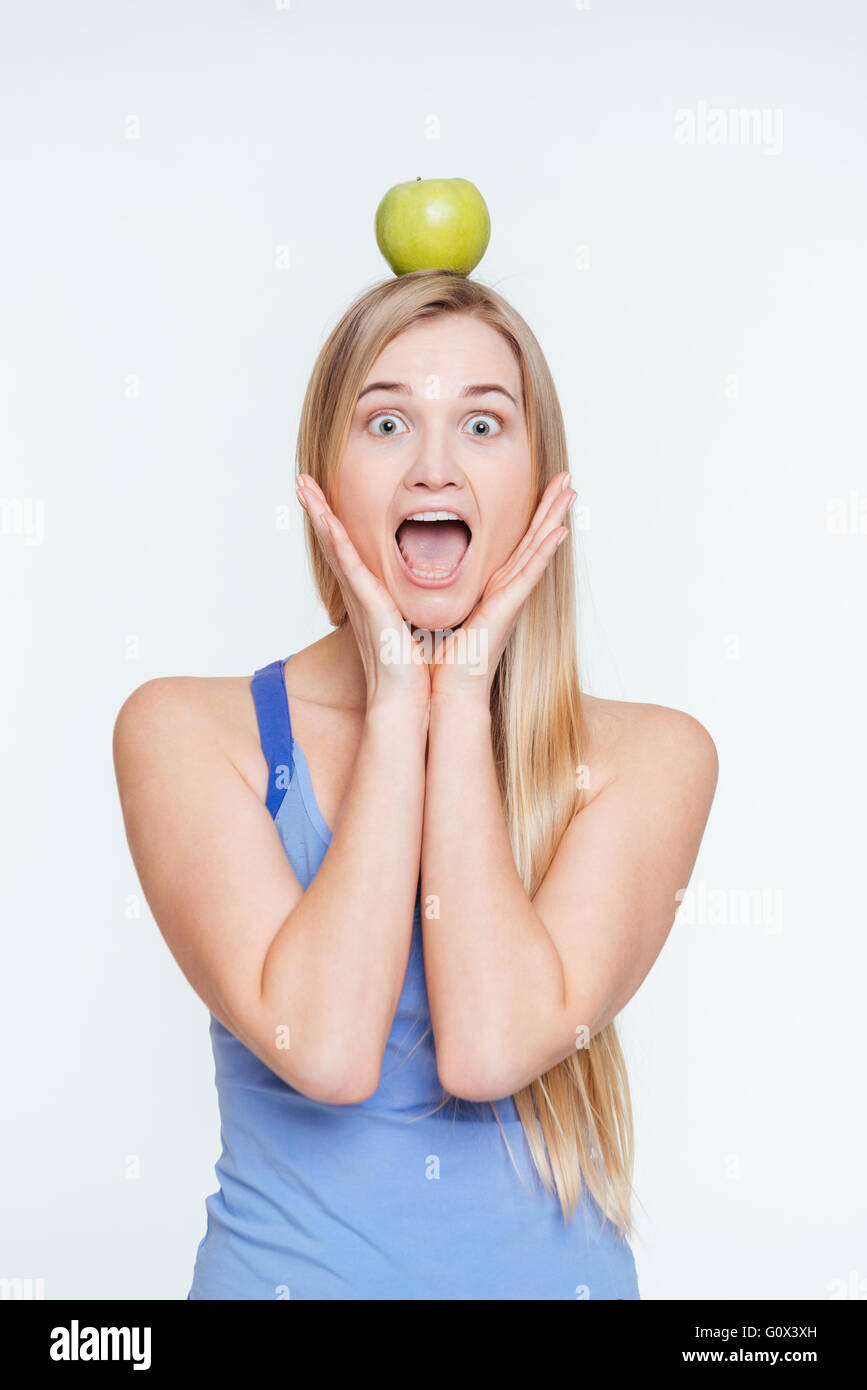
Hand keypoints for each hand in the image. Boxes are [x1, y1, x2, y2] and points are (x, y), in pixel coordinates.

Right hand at [296, 474, 431, 714]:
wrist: (408, 700)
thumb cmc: (415, 670)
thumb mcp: (417, 626)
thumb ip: (415, 607)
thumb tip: (431, 596)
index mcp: (373, 597)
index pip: (349, 551)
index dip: (334, 523)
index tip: (324, 496)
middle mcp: (360, 594)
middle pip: (333, 541)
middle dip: (317, 509)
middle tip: (301, 479)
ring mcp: (360, 597)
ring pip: (333, 545)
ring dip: (317, 512)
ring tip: (301, 483)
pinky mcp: (366, 603)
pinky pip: (346, 563)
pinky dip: (333, 537)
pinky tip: (323, 516)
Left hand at [427, 472, 575, 703]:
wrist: (445, 689)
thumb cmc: (440, 658)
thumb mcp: (439, 611)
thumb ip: (436, 591)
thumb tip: (419, 572)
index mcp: (492, 590)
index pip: (517, 545)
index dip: (532, 516)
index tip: (542, 489)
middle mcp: (507, 591)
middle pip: (534, 539)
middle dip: (550, 507)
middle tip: (567, 477)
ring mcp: (512, 598)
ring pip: (538, 549)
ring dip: (555, 518)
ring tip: (571, 491)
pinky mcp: (509, 608)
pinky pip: (530, 573)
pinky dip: (546, 552)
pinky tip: (559, 531)